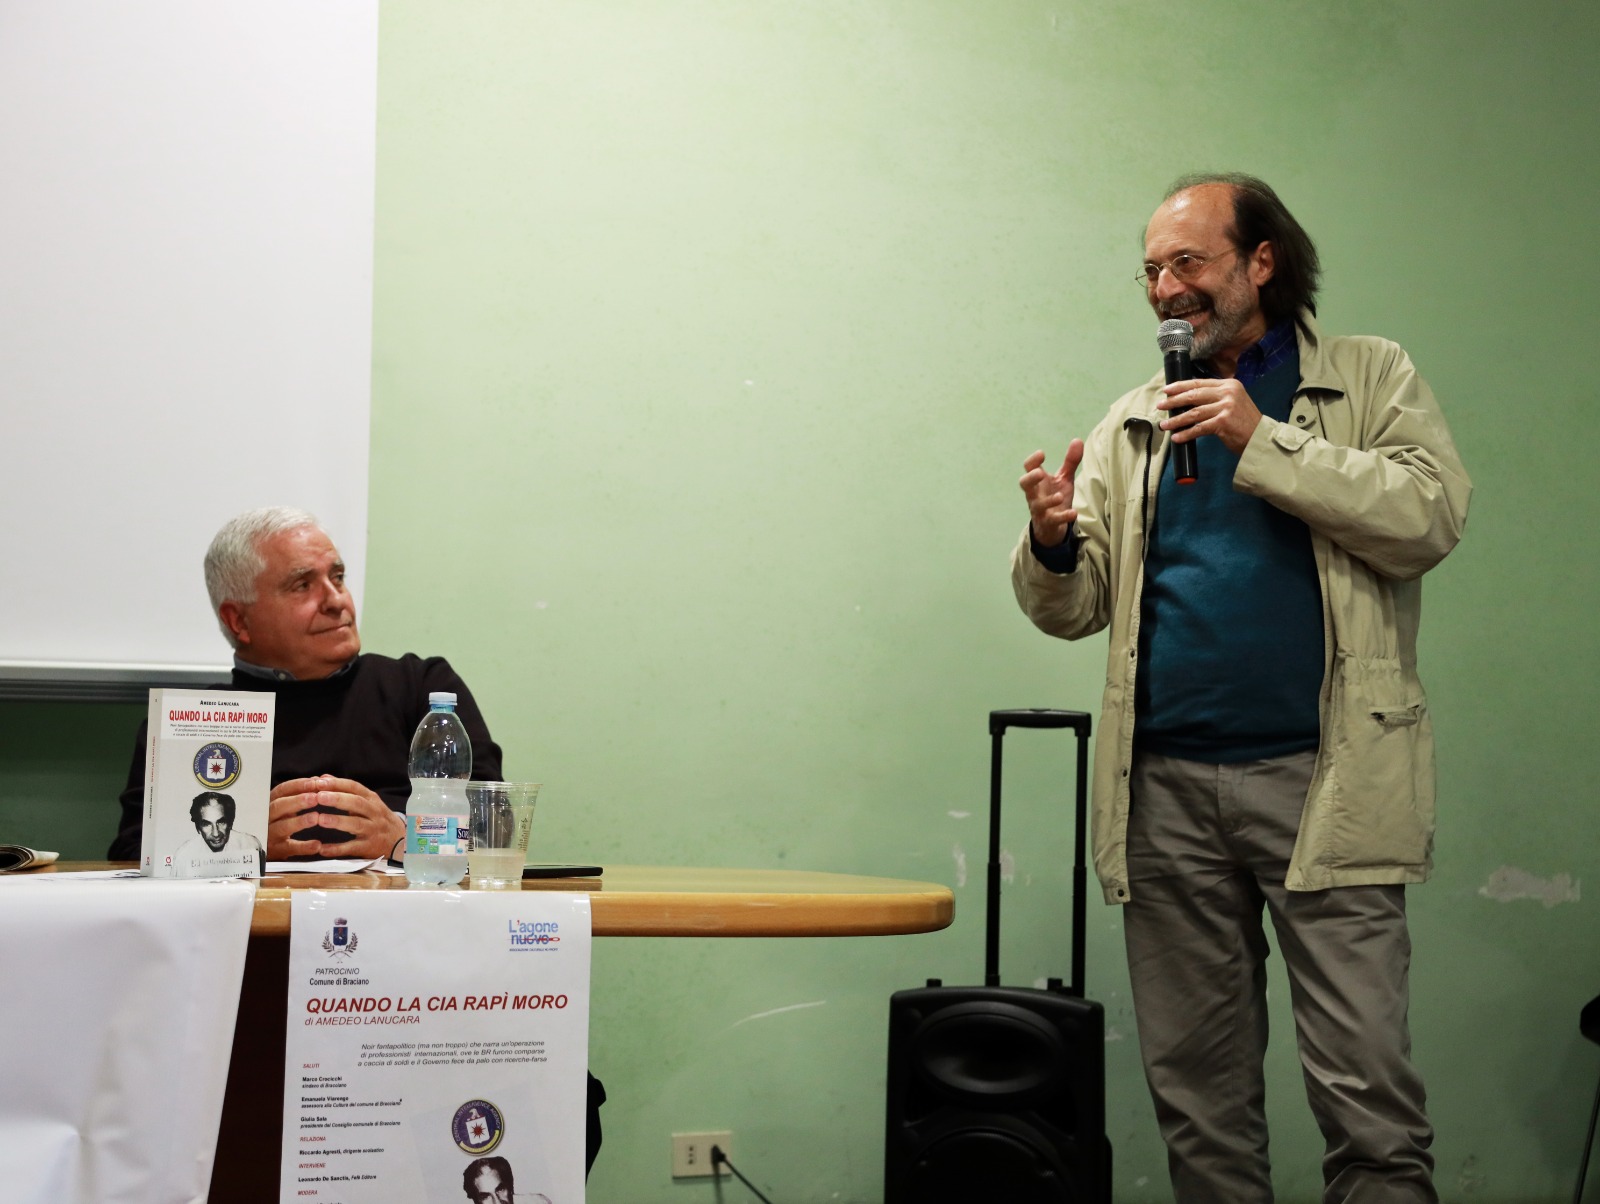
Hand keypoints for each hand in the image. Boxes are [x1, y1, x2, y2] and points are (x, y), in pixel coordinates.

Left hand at [268, 776, 404, 860]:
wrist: (400, 841)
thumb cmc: (378, 818)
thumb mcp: (367, 801)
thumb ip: (344, 790)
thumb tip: (323, 777)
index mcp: (371, 799)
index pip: (354, 788)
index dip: (337, 784)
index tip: (319, 782)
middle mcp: (374, 813)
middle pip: (357, 803)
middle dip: (338, 799)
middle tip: (319, 797)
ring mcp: (372, 830)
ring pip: (356, 824)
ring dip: (338, 821)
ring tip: (320, 819)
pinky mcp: (369, 847)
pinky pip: (352, 848)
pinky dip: (337, 849)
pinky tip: (322, 849)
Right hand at [1019, 442, 1083, 547]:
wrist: (1053, 526)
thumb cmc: (1056, 497)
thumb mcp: (1064, 478)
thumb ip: (1070, 461)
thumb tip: (1077, 440)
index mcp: (1037, 481)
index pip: (1028, 468)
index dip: (1032, 461)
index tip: (1042, 454)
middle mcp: (1035, 494)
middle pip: (1024, 484)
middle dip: (1030, 478)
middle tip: (1039, 473)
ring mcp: (1040, 509)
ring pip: (1037, 505)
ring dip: (1047, 500)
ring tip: (1059, 496)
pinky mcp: (1048, 522)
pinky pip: (1052, 520)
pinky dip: (1062, 517)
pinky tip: (1073, 513)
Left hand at [1159, 377, 1262, 453]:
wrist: (1259, 438)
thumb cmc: (1244, 422)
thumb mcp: (1233, 402)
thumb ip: (1215, 398)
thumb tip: (1187, 400)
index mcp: (1229, 385)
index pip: (1199, 383)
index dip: (1181, 386)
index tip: (1167, 390)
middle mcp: (1227, 393)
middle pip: (1194, 395)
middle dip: (1174, 401)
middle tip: (1160, 406)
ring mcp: (1226, 407)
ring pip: (1193, 413)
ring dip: (1176, 420)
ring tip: (1165, 425)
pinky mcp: (1223, 422)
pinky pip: (1198, 428)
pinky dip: (1186, 434)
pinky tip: (1177, 437)